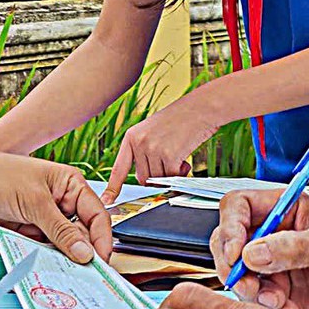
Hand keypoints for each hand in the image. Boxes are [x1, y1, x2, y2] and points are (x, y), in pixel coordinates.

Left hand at [0, 142, 110, 263]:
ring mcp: (43, 219)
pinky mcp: (27, 232)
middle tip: (85, 274)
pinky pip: (43, 251)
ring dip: (63, 259)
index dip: (102, 239)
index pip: (96, 215)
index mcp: (69, 184)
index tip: (101, 261)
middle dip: (82, 252)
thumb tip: (85, 252)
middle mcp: (60, 202)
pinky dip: (45, 260)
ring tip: (66, 275)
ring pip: (63, 246)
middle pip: (82, 233)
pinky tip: (46, 269)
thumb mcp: (34, 201)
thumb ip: (61, 230)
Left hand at [103, 96, 217, 202]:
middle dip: (157, 176)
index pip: (119, 168)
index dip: (113, 187)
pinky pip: (172, 177)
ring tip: (180, 156)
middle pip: (143, 178)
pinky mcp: (168, 155)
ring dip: (171, 174)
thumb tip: (147, 180)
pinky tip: (186, 160)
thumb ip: (145, 152)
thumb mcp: (153, 132)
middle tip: (171, 161)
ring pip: (158, 180)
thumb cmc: (181, 120)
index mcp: (131, 137)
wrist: (201, 107)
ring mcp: (152, 149)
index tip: (107, 201)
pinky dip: (181, 173)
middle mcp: (138, 143)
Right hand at [213, 189, 308, 308]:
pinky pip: (255, 298)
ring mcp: (274, 263)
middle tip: (250, 284)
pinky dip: (267, 307)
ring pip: (239, 273)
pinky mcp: (278, 290)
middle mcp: (275, 233)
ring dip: (252, 291)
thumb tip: (253, 253)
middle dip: (234, 265)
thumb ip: (294, 249)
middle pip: (229, 241)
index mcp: (287, 210)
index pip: (239, 206)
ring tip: (278, 301)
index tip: (236, 251)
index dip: (230, 226)